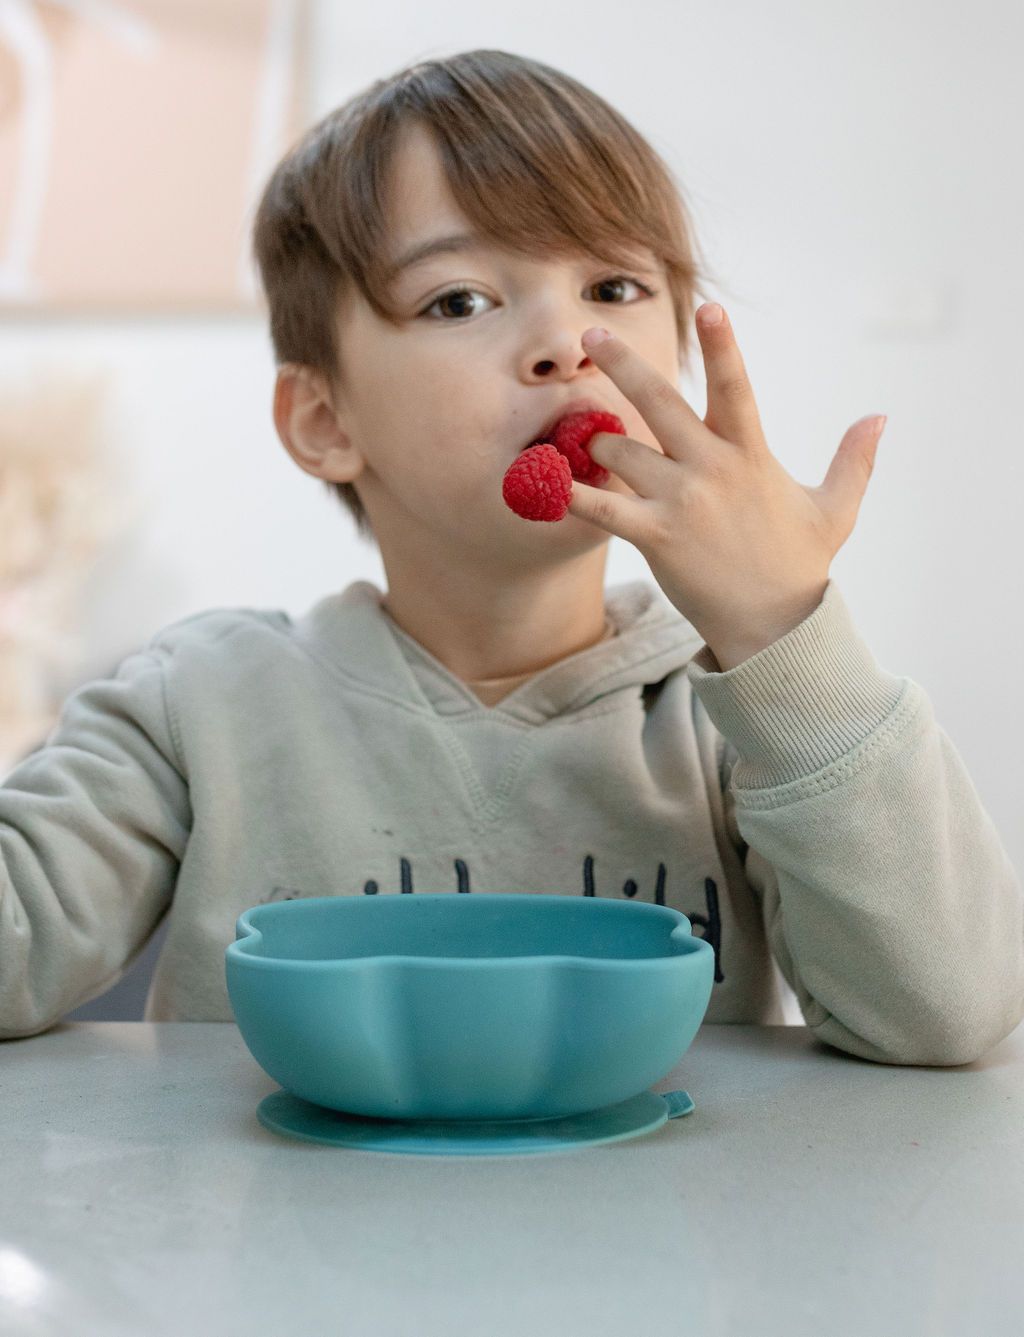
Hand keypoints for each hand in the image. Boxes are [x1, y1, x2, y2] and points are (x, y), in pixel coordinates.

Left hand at [567, 306, 886, 669]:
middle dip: (622, 365)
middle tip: (589, 335)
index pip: (736, 387)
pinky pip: (602, 509)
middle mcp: (713, 470)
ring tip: (583, 439)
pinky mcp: (655, 536)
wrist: (774, 627)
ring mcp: (681, 502)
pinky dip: (571, 494)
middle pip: (660, 403)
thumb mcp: (835, 510)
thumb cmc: (798, 565)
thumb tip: (879, 417)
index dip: (723, 346)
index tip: (707, 307)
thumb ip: (853, 460)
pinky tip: (542, 478)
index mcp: (751, 455)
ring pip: (621, 452)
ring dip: (596, 442)